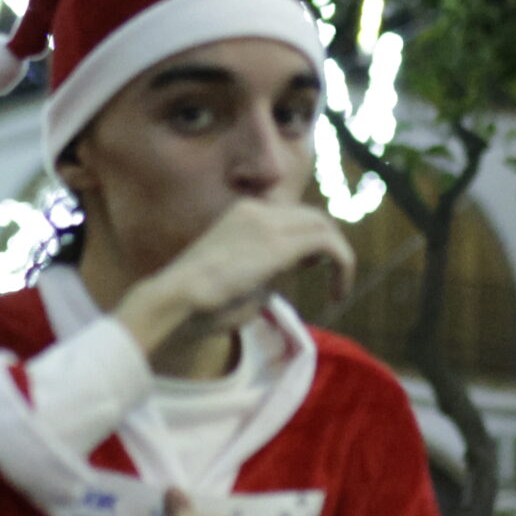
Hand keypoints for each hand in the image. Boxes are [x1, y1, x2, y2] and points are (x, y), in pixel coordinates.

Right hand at [115, 199, 353, 362]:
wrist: (174, 301)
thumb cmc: (197, 305)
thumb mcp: (237, 281)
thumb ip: (263, 271)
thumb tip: (282, 272)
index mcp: (242, 215)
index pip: (291, 217)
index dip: (307, 243)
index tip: (308, 270)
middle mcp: (256, 210)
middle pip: (312, 217)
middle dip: (327, 247)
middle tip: (332, 282)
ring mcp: (267, 221)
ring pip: (323, 225)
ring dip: (339, 258)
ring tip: (337, 291)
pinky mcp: (279, 242)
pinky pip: (328, 242)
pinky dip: (342, 265)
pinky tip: (337, 294)